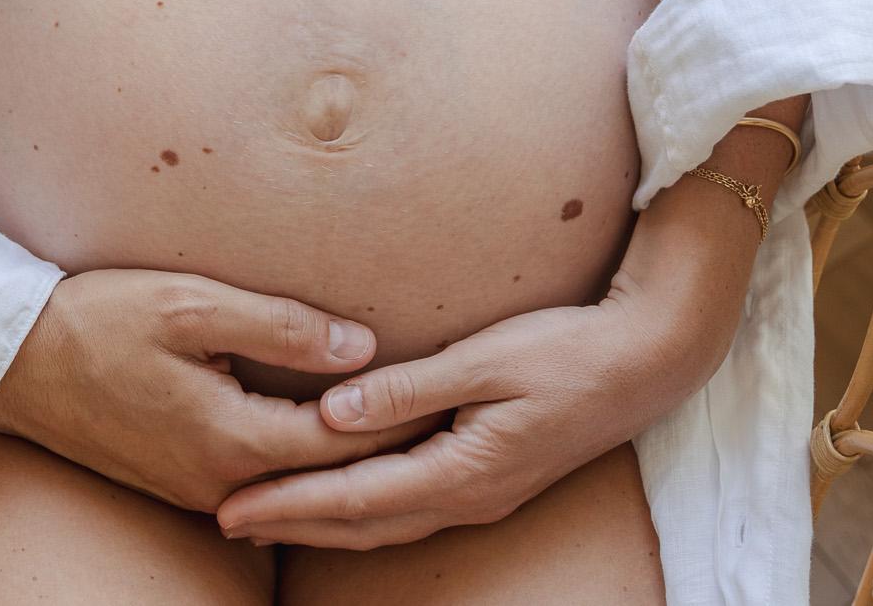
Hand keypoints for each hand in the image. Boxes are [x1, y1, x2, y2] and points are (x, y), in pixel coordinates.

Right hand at [0, 269, 430, 513]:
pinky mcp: (178, 482)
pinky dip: (299, 459)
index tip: (453, 390)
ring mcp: (197, 489)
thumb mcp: (190, 304)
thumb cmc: (96, 321)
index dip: (402, 415)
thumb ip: (281, 326)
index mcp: (234, 439)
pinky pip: (259, 478)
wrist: (11, 366)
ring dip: (344, 456)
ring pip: (295, 481)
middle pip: (329, 472)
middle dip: (388, 445)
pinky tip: (325, 432)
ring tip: (405, 425)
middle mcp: (221, 481)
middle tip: (451, 415)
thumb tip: (362, 344)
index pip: (346, 440)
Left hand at [212, 263, 739, 548]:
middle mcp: (468, 495)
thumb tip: (332, 415)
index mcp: (463, 471)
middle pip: (361, 523)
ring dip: (322, 520)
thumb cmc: (567, 350)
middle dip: (291, 523)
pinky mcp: (489, 476)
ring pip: (384, 521)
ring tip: (266, 515)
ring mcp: (482, 492)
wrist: (648, 360)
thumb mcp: (484, 360)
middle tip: (225, 519)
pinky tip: (338, 498)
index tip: (232, 508)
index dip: (289, 505)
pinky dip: (360, 508)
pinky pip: (409, 505)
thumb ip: (407, 390)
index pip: (354, 499)